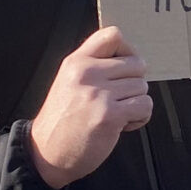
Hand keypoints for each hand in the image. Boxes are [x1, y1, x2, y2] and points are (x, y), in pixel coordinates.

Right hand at [29, 27, 153, 188]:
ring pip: (142, 87)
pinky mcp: (110, 115)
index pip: (113, 35)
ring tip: (116, 114)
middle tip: (118, 99)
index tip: (122, 69)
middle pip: (137, 63)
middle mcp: (86, 73)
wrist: (46, 154)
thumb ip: (93, 66)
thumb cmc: (62, 121)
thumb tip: (129, 58)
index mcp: (76, 62)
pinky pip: (145, 106)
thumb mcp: (69, 82)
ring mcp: (98, 94)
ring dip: (136, 103)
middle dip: (134, 83)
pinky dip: (140, 117)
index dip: (127, 51)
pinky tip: (123, 125)